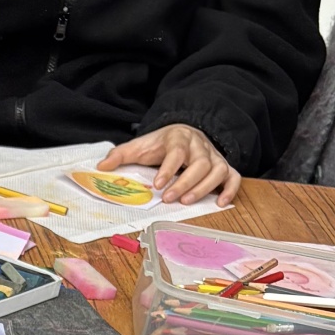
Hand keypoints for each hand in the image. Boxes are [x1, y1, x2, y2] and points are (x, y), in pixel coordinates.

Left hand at [99, 124, 240, 206]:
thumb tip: (101, 167)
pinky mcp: (223, 167)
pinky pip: (233, 176)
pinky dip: (230, 189)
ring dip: (205, 187)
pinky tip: (220, 203)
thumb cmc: (160, 144)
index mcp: (178, 138)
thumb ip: (121, 155)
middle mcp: (200, 146)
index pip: (176, 151)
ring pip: (217, 170)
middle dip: (186, 182)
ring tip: (188, 202)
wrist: (185, 132)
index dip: (168, 168)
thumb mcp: (139, 146)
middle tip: (170, 198)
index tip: (157, 184)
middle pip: (200, 163)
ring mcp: (214, 156)